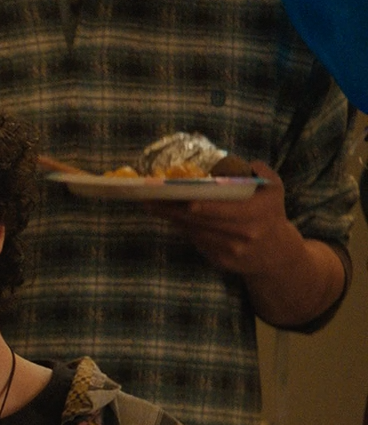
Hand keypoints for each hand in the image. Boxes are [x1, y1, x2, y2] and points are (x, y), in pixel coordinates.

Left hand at [146, 161, 303, 277]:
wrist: (275, 254)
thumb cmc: (270, 213)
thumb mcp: (274, 189)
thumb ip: (261, 172)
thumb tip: (241, 163)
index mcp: (258, 212)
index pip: (221, 208)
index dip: (197, 203)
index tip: (176, 195)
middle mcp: (244, 233)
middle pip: (200, 220)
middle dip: (173, 209)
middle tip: (148, 198)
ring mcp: (231, 250)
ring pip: (195, 231)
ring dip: (172, 218)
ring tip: (151, 205)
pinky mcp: (220, 261)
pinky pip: (197, 242)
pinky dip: (184, 229)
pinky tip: (169, 218)